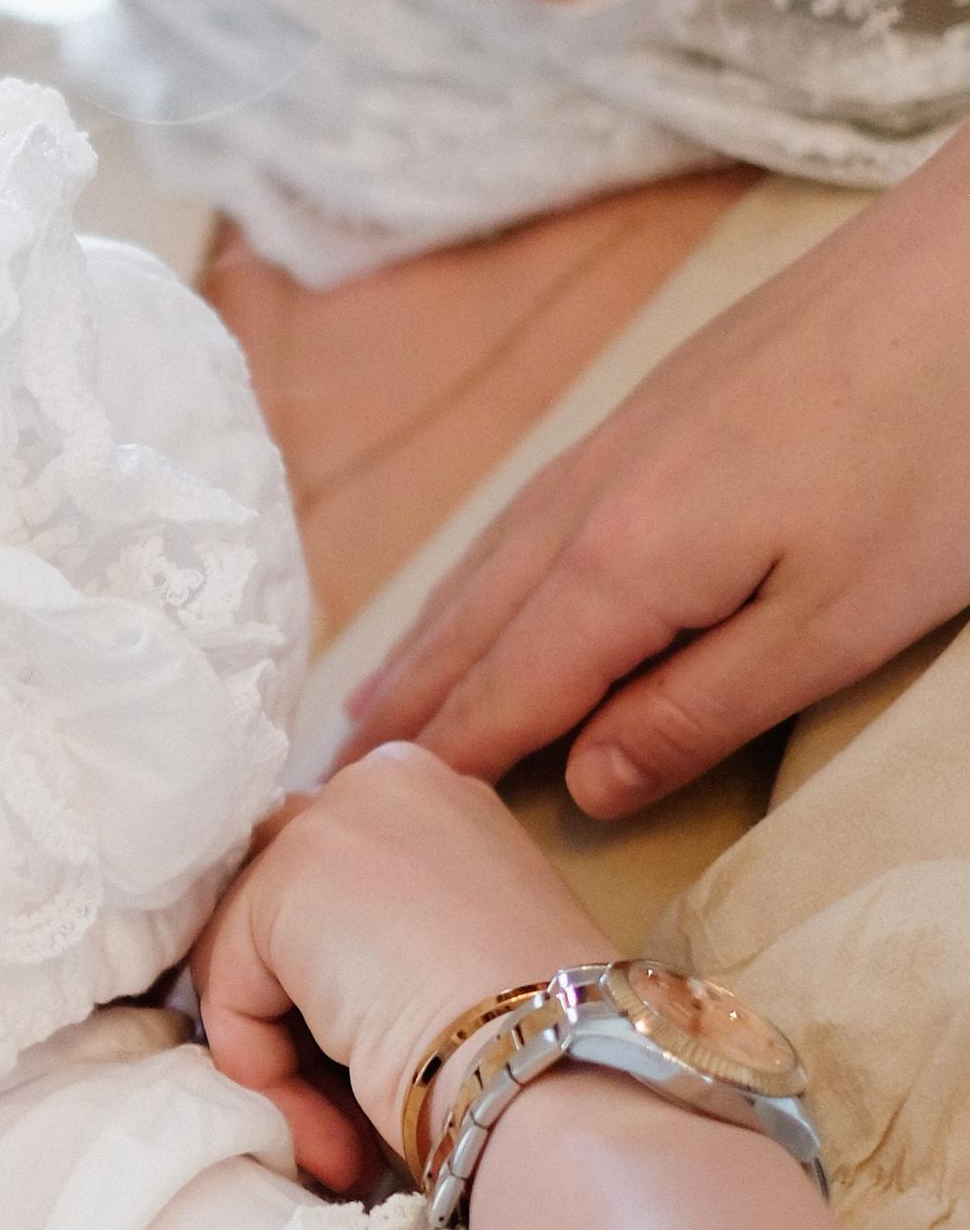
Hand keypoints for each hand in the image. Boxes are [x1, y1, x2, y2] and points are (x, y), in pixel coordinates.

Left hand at [193, 747, 607, 1179]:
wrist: (557, 1071)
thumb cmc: (538, 1047)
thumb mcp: (463, 956)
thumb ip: (385, 938)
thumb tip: (309, 996)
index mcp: (434, 794)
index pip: (327, 875)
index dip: (321, 975)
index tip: (366, 1061)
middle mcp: (378, 782)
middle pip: (273, 900)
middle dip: (287, 1008)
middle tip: (339, 1112)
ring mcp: (330, 820)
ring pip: (245, 949)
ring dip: (278, 1057)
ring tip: (342, 1137)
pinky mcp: (285, 880)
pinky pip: (228, 986)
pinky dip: (262, 1066)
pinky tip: (333, 1123)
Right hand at [344, 126, 969, 814]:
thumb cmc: (937, 446)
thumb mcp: (838, 623)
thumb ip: (702, 709)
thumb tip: (588, 784)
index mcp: (625, 564)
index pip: (504, 692)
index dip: (439, 764)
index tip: (360, 827)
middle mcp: (592, 497)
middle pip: (472, 625)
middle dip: (404, 708)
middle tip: (321, 784)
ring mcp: (619, 438)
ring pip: (492, 561)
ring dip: (427, 638)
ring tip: (373, 697)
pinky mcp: (658, 403)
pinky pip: (528, 511)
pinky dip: (478, 569)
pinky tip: (483, 580)